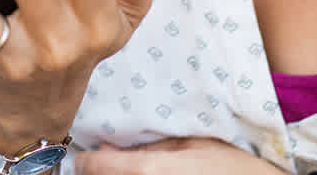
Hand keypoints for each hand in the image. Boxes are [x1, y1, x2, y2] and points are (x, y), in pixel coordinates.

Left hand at [75, 138, 281, 174]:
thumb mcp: (192, 144)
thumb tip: (107, 148)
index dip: (84, 161)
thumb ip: (149, 146)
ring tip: (127, 168)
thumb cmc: (232, 167)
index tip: (84, 157)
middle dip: (99, 172)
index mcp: (149, 170)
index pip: (93, 167)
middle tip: (106, 163)